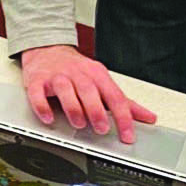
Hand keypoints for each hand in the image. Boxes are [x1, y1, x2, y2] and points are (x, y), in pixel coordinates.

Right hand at [19, 44, 154, 142]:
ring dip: (73, 108)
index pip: (114, 96)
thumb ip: (124, 102)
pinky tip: (48, 117)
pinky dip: (42, 106)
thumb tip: (149, 117)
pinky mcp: (37, 80)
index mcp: (97, 74)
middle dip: (96, 111)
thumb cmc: (76, 70)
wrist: (47, 50)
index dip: (123, 117)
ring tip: (79, 123)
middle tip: (102, 129)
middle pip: (89, 91)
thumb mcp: (103, 82)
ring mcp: (57, 76)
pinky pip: (38, 93)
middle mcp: (77, 73)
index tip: (127, 135)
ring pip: (65, 90)